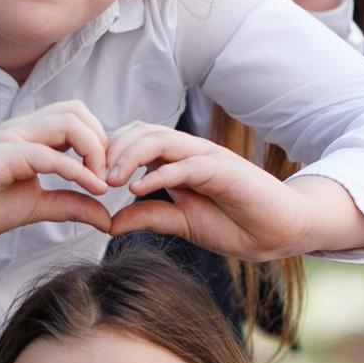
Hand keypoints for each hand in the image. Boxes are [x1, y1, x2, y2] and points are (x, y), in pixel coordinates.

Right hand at [0, 101, 125, 243]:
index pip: (78, 118)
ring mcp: (12, 137)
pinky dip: (78, 171)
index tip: (109, 178)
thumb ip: (71, 205)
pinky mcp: (4, 155)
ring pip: (68, 120)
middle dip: (103, 141)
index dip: (101, 143)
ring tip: (100, 182)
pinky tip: (92, 189)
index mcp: (30, 136)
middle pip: (78, 110)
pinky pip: (49, 154)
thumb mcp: (36, 206)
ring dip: (94, 150)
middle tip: (108, 178)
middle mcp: (23, 128)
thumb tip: (107, 217)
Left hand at [100, 127, 361, 258]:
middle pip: (142, 132)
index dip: (108, 153)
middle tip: (89, 175)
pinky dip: (160, 174)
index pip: (134, 141)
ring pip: (160, 140)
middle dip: (112, 149)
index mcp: (177, 161)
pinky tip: (138, 188)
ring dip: (130, 156)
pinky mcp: (223, 169)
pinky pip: (186, 164)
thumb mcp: (181, 223)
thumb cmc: (234, 224)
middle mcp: (189, 152)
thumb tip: (109, 222)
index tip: (84, 175)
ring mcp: (207, 157)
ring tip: (109, 179)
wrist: (279, 230)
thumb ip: (148, 217)